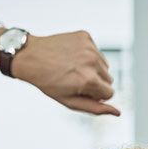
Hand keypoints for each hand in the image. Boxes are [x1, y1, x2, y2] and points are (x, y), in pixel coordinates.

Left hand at [0, 30, 119, 115]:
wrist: (30, 56)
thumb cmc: (48, 82)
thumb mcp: (69, 101)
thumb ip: (95, 108)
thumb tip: (118, 113)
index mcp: (89, 80)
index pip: (110, 93)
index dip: (96, 96)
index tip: (81, 91)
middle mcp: (92, 61)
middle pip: (109, 79)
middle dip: (96, 82)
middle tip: (74, 80)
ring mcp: (89, 47)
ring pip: (104, 65)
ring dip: (93, 68)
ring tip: (73, 68)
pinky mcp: (85, 36)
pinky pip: (97, 51)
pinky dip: (88, 55)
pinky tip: (72, 57)